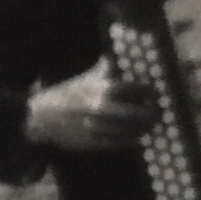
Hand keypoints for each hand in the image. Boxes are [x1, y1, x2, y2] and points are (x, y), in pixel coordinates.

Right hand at [25, 69, 157, 154]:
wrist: (41, 119)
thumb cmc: (65, 95)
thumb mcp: (85, 79)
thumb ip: (103, 69)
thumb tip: (114, 56)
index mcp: (104, 89)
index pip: (138, 89)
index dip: (150, 92)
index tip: (156, 93)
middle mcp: (105, 108)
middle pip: (140, 113)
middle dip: (153, 113)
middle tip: (159, 112)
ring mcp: (101, 127)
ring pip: (133, 130)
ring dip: (146, 128)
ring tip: (151, 126)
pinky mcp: (96, 143)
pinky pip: (121, 143)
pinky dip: (133, 141)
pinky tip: (138, 138)